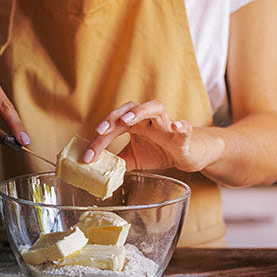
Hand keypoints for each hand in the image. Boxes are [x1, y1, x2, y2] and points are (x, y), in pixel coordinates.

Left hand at [83, 100, 220, 172]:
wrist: (188, 155)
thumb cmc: (159, 151)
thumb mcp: (132, 158)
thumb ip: (116, 160)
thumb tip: (95, 169)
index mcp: (134, 124)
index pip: (113, 126)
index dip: (99, 140)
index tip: (87, 156)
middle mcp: (149, 119)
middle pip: (129, 109)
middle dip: (113, 118)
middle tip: (99, 130)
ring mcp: (167, 124)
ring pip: (155, 107)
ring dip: (139, 112)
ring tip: (127, 120)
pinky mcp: (185, 135)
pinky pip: (185, 127)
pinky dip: (181, 125)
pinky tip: (177, 126)